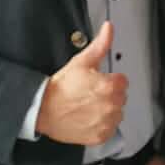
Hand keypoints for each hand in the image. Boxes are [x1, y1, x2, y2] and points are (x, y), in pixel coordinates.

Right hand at [37, 21, 127, 145]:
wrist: (42, 109)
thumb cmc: (60, 87)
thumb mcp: (81, 62)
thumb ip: (100, 45)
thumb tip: (109, 28)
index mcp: (110, 86)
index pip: (122, 81)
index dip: (109, 80)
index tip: (96, 82)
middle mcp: (111, 105)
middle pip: (120, 97)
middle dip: (108, 95)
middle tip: (89, 94)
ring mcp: (106, 122)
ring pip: (117, 114)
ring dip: (107, 111)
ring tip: (88, 107)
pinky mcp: (100, 136)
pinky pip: (110, 129)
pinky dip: (102, 126)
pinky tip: (88, 118)